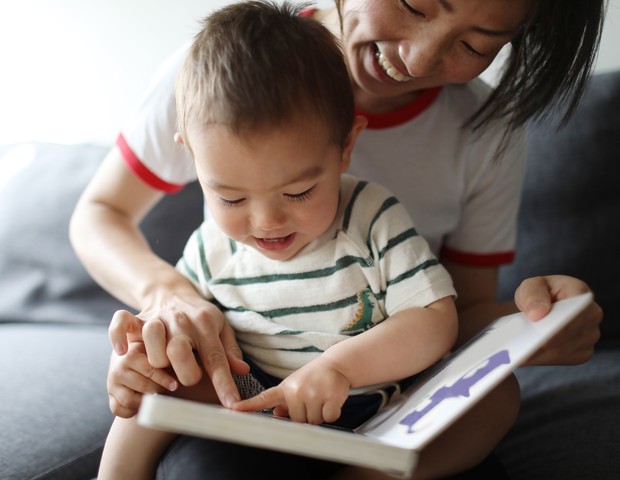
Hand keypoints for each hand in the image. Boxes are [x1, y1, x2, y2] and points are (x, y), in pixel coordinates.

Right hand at [107, 341, 177, 417]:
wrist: (131, 357)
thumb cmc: (152, 354)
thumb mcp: (157, 348)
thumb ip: (166, 352)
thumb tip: (181, 364)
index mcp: (131, 354)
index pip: (150, 370)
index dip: (164, 379)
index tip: (175, 385)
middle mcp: (118, 368)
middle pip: (143, 387)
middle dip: (158, 390)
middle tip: (169, 389)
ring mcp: (112, 384)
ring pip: (130, 401)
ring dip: (146, 402)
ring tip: (157, 396)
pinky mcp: (111, 397)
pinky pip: (119, 410)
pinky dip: (131, 412)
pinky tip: (143, 405)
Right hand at [109, 293, 248, 407]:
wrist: (172, 292)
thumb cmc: (201, 318)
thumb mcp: (221, 330)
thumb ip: (230, 351)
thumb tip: (242, 370)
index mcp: (206, 324)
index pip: (216, 357)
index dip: (223, 383)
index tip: (231, 404)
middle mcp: (181, 320)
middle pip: (179, 349)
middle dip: (184, 372)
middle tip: (185, 380)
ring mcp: (157, 318)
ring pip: (152, 336)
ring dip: (155, 358)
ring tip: (162, 367)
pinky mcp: (136, 319)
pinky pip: (121, 322)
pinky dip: (118, 336)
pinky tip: (121, 350)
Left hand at [233, 361, 349, 423]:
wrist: (336, 364)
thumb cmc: (313, 378)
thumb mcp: (295, 386)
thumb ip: (284, 401)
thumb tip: (277, 414)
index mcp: (285, 388)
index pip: (264, 398)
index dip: (248, 405)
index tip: (234, 409)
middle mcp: (296, 390)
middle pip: (297, 420)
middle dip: (306, 414)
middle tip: (313, 398)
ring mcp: (313, 393)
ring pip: (313, 421)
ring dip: (319, 414)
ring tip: (321, 398)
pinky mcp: (330, 397)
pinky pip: (328, 418)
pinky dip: (332, 413)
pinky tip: (332, 399)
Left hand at [516, 275, 601, 365]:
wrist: (543, 305)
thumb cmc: (539, 293)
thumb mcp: (531, 286)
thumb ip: (533, 294)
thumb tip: (537, 314)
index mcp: (580, 293)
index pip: (575, 311)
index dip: (561, 327)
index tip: (543, 339)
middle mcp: (591, 316)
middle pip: (568, 336)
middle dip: (543, 344)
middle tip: (519, 352)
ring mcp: (589, 336)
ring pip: (563, 351)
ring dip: (538, 354)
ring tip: (516, 356)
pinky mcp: (582, 352)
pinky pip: (561, 359)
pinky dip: (541, 359)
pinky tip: (524, 358)